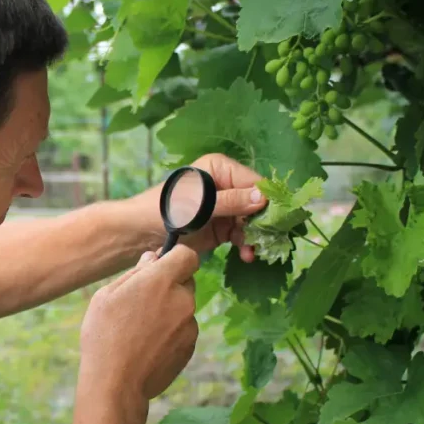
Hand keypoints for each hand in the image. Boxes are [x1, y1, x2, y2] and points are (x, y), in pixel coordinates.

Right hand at [79, 246, 199, 401]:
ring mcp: (189, 325)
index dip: (175, 256)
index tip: (160, 265)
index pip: (188, 255)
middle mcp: (183, 300)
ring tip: (140, 327)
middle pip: (186, 281)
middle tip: (141, 300)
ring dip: (169, 309)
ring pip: (183, 307)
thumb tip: (152, 259)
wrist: (116, 383)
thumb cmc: (104, 335)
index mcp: (161, 281)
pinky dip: (170, 331)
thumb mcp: (107, 295)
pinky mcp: (190, 347)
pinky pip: (183, 329)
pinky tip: (148, 343)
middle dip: (169, 284)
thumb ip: (135, 273)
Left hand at [125, 153, 267, 262]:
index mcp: (220, 168)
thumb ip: (230, 201)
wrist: (140, 233)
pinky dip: (246, 244)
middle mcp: (226, 185)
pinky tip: (246, 255)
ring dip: (256, 236)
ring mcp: (225, 207)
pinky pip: (242, 234)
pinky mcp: (221, 227)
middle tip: (273, 240)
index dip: (269, 199)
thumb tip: (262, 198)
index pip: (254, 181)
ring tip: (254, 251)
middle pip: (257, 202)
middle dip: (265, 221)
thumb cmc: (164, 209)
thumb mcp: (199, 204)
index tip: (283, 218)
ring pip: (252, 221)